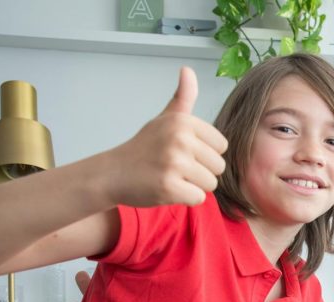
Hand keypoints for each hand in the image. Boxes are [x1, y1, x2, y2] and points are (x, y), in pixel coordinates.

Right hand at [107, 67, 227, 207]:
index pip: (221, 146)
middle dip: (201, 172)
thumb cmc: (144, 147)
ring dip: (193, 186)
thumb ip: (182, 98)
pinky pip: (198, 198)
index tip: (182, 152)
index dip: (205, 154)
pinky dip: (185, 199)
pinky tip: (167, 189)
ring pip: (210, 184)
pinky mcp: (169, 186)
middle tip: (175, 168)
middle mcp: (180, 138)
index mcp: (183, 121)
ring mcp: (174, 163)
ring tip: (171, 177)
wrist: (112, 173)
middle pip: (218, 166)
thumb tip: (187, 70)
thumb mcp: (164, 119)